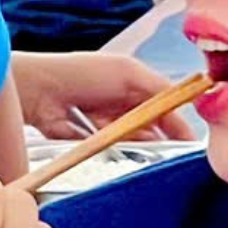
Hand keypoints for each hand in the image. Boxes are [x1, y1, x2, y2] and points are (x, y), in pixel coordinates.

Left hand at [11, 50, 200, 142]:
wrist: (37, 90)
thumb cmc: (82, 73)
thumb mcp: (128, 72)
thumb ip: (158, 87)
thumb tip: (185, 104)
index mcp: (133, 86)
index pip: (165, 110)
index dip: (177, 126)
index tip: (189, 145)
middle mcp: (120, 107)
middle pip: (150, 131)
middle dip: (156, 139)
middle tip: (161, 148)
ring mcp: (104, 126)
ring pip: (131, 144)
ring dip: (134, 147)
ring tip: (134, 148)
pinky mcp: (87, 144)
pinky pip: (109, 155)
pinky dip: (113, 155)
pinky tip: (114, 153)